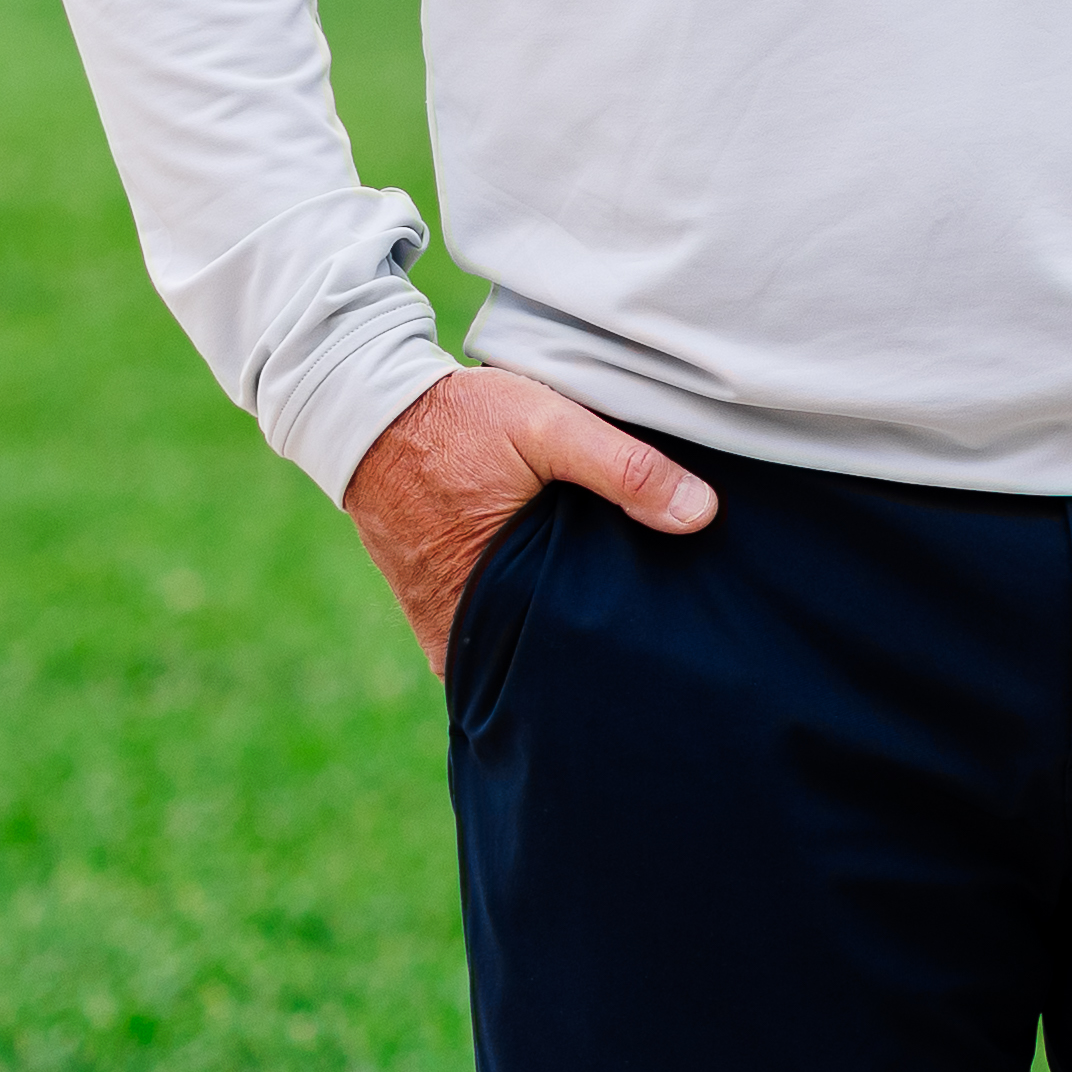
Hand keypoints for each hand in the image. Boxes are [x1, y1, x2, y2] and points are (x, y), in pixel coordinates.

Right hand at [344, 362, 718, 667]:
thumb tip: (701, 515)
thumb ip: (625, 468)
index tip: (655, 647)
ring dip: (551, 633)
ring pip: (514, 647)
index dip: (612, 652)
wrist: (370, 412)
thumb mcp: (549, 427)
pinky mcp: (431, 607)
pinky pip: (488, 629)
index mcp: (489, 599)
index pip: (567, 656)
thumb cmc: (460, 421)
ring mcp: (440, 621)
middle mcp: (459, 626)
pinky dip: (519, 618)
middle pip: (542, 659)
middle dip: (587, 651)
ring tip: (607, 617)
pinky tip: (557, 598)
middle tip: (642, 639)